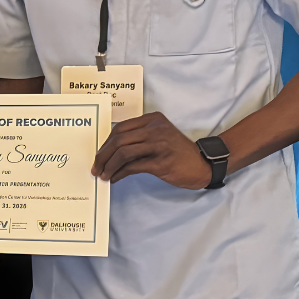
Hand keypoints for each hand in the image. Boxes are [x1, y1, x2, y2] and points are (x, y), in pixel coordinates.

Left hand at [92, 112, 213, 188]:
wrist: (202, 164)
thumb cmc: (178, 152)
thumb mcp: (159, 136)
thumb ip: (139, 137)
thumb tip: (110, 150)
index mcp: (153, 120)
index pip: (120, 128)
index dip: (105, 143)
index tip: (99, 154)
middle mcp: (155, 129)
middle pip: (119, 140)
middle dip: (102, 155)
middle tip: (96, 167)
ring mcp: (159, 145)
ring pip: (123, 153)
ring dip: (109, 166)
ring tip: (103, 175)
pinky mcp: (161, 162)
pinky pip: (133, 167)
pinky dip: (119, 173)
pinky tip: (115, 178)